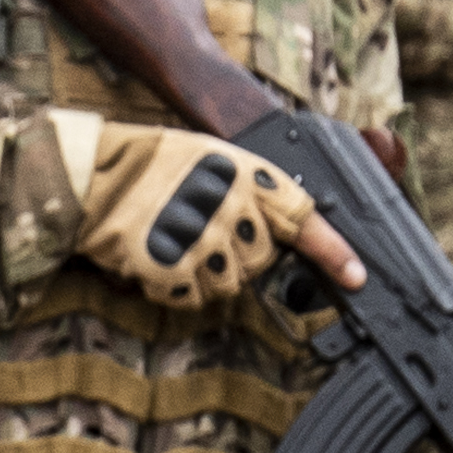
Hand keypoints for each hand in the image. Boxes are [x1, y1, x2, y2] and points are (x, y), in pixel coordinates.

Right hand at [51, 112, 361, 307]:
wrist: (94, 177)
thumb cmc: (151, 163)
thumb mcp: (212, 156)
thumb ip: (250, 188)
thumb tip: (281, 229)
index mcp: (244, 175)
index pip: (304, 218)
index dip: (334, 251)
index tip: (357, 276)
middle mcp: (231, 208)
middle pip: (262, 261)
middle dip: (240, 256)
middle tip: (206, 234)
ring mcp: (201, 240)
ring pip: (229, 283)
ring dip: (208, 272)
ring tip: (177, 240)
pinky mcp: (172, 269)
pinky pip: (193, 296)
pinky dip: (178, 285)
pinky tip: (159, 257)